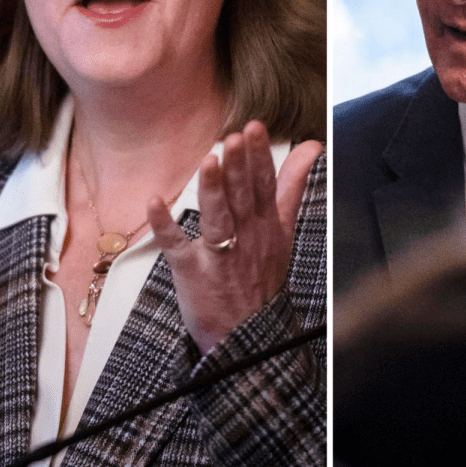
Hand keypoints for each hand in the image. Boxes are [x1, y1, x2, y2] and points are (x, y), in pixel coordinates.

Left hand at [148, 121, 321, 353]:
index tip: (255, 128)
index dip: (260, 157)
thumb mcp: (283, 230)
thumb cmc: (259, 278)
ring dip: (212, 191)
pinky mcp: (192, 273)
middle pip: (243, 198)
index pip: (265, 186)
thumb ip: (292, 185)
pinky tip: (154, 203)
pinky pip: (177, 247)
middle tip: (235, 138)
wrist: (247, 337)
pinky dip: (164, 226)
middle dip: (240, 167)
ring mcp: (218, 256)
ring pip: (218, 219)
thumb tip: (311, 146)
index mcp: (266, 226)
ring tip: (209, 162)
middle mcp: (245, 238)